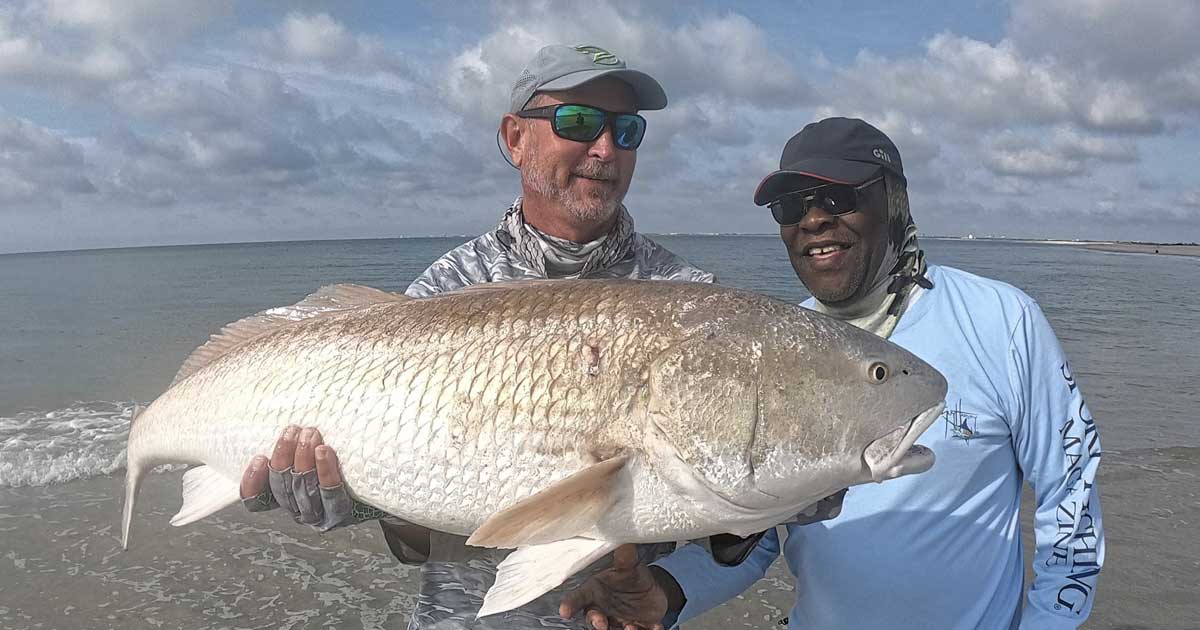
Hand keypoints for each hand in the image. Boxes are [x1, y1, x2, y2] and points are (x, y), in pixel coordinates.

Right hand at [239, 425, 382, 530]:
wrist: (384, 486)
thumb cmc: (342, 460)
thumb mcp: (312, 451)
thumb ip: (296, 441)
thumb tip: (285, 402)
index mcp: (286, 498)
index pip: (257, 501)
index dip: (252, 483)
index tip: (259, 458)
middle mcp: (299, 510)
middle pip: (282, 488)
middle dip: (284, 456)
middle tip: (293, 430)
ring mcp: (321, 515)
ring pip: (303, 490)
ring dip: (303, 459)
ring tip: (310, 433)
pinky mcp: (343, 513)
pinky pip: (330, 495)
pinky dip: (325, 472)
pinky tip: (324, 451)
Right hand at [559, 544, 674, 629]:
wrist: (653, 590)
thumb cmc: (632, 578)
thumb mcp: (629, 566)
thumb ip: (625, 559)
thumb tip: (626, 546)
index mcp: (595, 593)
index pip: (579, 598)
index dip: (570, 604)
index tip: (564, 611)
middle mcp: (603, 610)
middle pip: (593, 620)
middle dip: (596, 623)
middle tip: (601, 624)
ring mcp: (618, 622)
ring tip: (630, 627)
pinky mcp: (637, 628)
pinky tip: (656, 626)